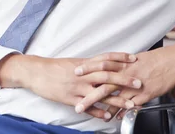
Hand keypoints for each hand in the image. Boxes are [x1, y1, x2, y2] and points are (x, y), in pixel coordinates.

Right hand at [0, 52, 141, 120]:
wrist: (36, 72)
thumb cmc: (56, 67)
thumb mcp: (75, 62)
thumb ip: (90, 65)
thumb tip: (104, 64)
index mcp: (85, 63)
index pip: (106, 58)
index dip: (121, 58)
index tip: (134, 59)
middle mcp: (83, 74)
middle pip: (107, 76)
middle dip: (124, 80)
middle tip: (138, 83)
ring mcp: (77, 87)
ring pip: (99, 93)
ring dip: (116, 100)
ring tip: (130, 104)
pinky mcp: (70, 99)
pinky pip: (86, 107)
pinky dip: (98, 111)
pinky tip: (108, 116)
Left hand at [74, 42, 174, 118]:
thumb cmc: (157, 59)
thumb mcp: (137, 58)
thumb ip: (124, 64)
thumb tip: (113, 66)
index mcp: (124, 62)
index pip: (102, 65)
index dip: (88, 69)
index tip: (75, 72)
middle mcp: (128, 73)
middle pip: (104, 84)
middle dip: (90, 95)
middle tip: (78, 103)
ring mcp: (136, 84)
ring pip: (116, 97)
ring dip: (104, 107)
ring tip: (93, 115)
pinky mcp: (146, 93)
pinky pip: (132, 104)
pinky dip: (123, 111)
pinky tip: (116, 117)